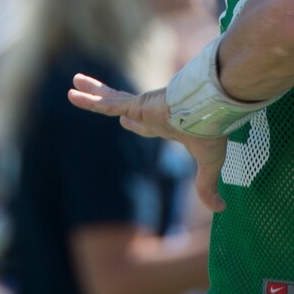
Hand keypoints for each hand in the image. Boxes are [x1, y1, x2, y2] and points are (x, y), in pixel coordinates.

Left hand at [69, 74, 227, 211]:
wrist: (211, 111)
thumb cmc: (211, 131)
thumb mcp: (208, 163)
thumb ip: (207, 187)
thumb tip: (220, 210)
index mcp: (167, 123)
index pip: (145, 124)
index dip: (134, 124)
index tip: (124, 123)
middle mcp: (151, 112)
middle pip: (123, 107)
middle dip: (110, 101)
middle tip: (97, 96)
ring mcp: (142, 107)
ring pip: (110, 100)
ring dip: (92, 92)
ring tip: (74, 84)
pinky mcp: (136, 105)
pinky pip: (107, 103)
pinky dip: (90, 99)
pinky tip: (73, 93)